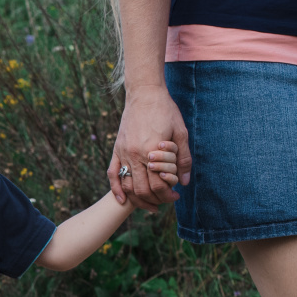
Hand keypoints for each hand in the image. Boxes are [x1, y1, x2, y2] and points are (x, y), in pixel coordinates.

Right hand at [109, 88, 189, 209]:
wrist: (145, 94)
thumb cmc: (165, 111)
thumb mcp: (181, 132)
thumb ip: (183, 158)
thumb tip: (184, 182)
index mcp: (152, 151)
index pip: (158, 184)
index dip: (168, 194)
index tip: (176, 195)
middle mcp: (135, 154)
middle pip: (143, 189)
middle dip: (156, 199)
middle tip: (166, 200)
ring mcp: (123, 153)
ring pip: (128, 185)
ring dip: (138, 199)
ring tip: (151, 203)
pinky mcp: (117, 149)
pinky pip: (113, 174)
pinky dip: (116, 189)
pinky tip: (122, 199)